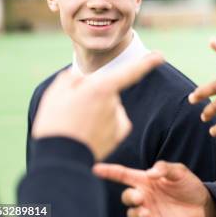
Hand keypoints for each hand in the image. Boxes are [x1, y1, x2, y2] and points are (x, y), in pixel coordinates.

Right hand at [32, 52, 163, 160]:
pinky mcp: (119, 134)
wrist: (60, 160)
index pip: (130, 72)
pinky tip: (88, 133)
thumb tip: (84, 80)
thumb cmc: (55, 124)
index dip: (146, 63)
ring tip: (76, 126)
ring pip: (109, 106)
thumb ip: (73, 79)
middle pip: (106, 91)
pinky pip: (114, 121)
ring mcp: (118, 119)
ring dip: (96, 112)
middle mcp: (115, 103)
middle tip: (71, 113)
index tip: (160, 56)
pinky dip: (104, 124)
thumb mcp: (55, 94)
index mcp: (102, 88)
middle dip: (92, 96)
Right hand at [93, 161, 215, 216]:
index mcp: (146, 181)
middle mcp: (144, 197)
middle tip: (140, 197)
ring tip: (146, 212)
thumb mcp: (180, 172)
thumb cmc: (189, 185)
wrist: (203, 205)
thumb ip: (165, 168)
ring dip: (135, 213)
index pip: (123, 175)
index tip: (96, 168)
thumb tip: (150, 173)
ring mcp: (148, 212)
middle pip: (127, 197)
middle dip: (129, 197)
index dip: (109, 172)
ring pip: (132, 214)